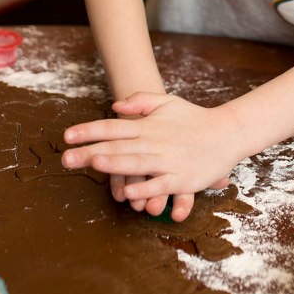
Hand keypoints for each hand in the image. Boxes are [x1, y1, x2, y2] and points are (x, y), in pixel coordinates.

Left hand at [62, 93, 235, 221]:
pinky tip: (130, 192)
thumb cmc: (194, 118)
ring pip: (137, 163)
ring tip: (95, 163)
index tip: (67, 135)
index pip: (113, 126)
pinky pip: (160, 184)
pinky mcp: (181, 178)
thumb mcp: (167, 102)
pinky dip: (145, 188)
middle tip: (66, 157)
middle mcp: (155, 142)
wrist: (227, 132)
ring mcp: (167, 161)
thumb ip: (140, 102)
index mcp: (149, 125)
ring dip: (115, 163)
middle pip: (118, 146)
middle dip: (91, 151)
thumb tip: (115, 106)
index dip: (89, 130)